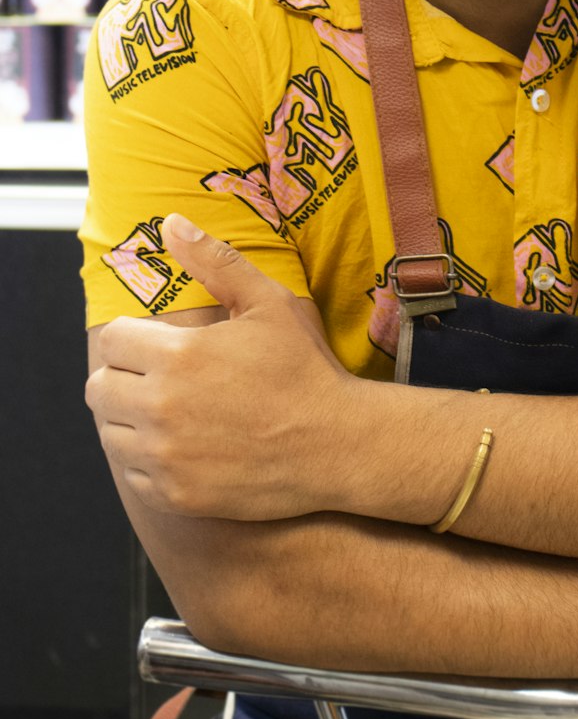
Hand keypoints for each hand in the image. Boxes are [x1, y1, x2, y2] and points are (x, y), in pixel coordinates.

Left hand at [86, 214, 361, 520]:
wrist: (337, 446)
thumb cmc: (305, 370)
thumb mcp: (269, 304)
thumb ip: (216, 262)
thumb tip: (171, 224)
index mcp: (178, 356)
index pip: (111, 340)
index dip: (132, 337)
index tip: (157, 344)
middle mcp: (161, 407)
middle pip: (99, 387)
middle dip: (123, 376)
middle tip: (160, 377)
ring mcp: (166, 456)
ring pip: (111, 432)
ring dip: (131, 419)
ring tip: (171, 411)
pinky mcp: (176, 494)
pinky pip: (133, 473)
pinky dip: (148, 461)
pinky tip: (184, 446)